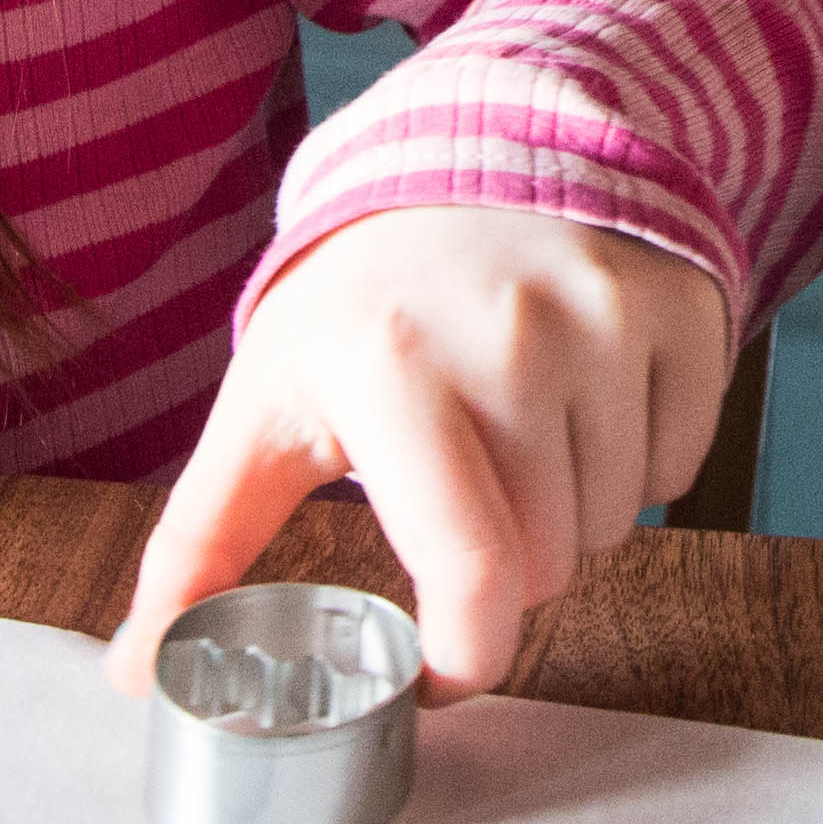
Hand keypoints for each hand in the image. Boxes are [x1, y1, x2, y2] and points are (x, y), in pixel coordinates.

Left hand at [103, 207, 732, 700]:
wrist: (480, 149)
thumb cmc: (366, 299)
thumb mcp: (269, 404)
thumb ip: (198, 546)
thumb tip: (140, 672)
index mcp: (394, 367)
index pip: (472, 572)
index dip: (464, 658)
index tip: (436, 673)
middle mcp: (514, 336)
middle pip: (545, 566)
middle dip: (501, 573)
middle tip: (458, 509)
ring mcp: (611, 319)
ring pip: (617, 524)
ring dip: (570, 517)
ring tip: (515, 443)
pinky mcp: (682, 312)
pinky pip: (679, 465)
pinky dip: (635, 463)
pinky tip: (582, 406)